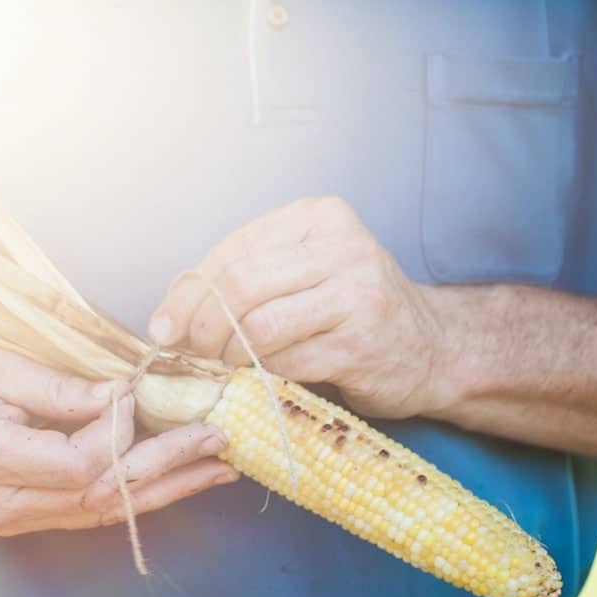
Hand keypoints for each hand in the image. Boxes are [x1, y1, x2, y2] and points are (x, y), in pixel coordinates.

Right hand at [0, 348, 236, 535]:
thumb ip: (57, 387)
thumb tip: (121, 395)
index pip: (82, 461)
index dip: (120, 429)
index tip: (134, 391)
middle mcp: (7, 504)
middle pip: (104, 495)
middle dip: (169, 467)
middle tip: (219, 440)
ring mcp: (13, 520)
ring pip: (102, 513)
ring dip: (163, 491)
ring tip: (216, 471)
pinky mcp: (19, 521)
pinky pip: (84, 515)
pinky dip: (130, 499)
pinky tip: (169, 485)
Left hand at [148, 196, 446, 418]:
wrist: (431, 349)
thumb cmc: (348, 311)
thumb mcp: (298, 276)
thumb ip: (238, 282)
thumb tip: (165, 319)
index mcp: (318, 217)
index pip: (230, 251)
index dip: (188, 294)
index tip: (166, 328)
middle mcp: (342, 246)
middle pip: (240, 284)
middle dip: (203, 326)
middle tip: (195, 352)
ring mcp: (357, 294)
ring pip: (258, 326)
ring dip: (230, 355)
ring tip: (230, 365)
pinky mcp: (362, 344)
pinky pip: (285, 363)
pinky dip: (261, 376)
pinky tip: (263, 378)